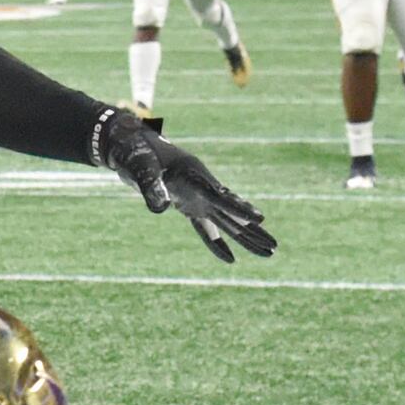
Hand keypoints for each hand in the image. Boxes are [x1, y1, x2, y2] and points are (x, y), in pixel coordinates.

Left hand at [96, 107, 276, 262]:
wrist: (130, 145)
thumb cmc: (136, 153)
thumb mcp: (141, 168)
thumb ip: (151, 186)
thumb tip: (159, 209)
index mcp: (195, 175)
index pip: (221, 196)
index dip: (239, 209)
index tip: (259, 219)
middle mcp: (203, 188)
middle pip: (232, 213)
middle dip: (253, 231)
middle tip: (274, 246)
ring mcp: (198, 198)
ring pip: (226, 222)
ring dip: (245, 237)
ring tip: (268, 252)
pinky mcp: (188, 205)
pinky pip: (206, 228)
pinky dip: (216, 242)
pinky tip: (230, 259)